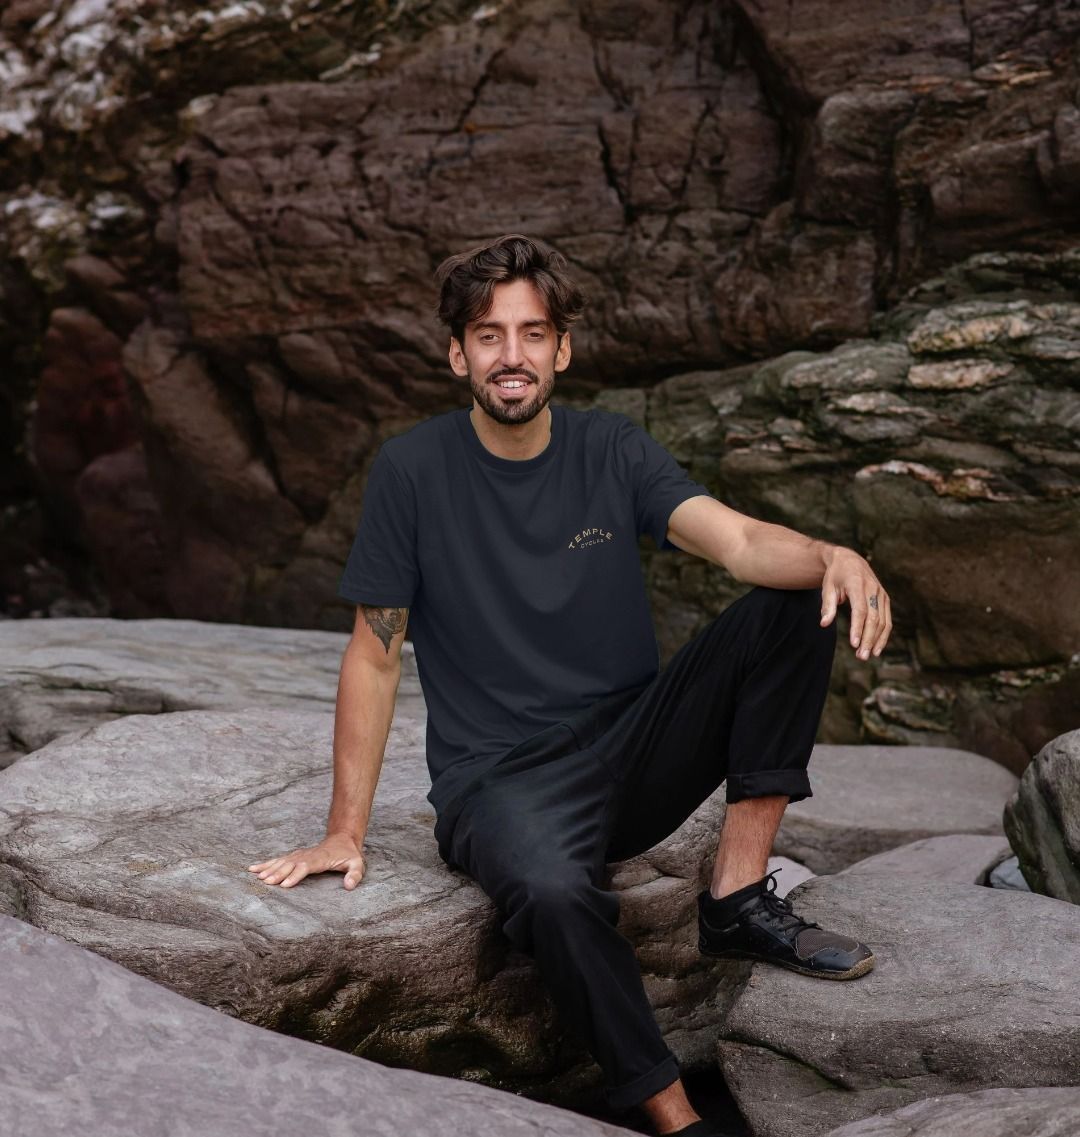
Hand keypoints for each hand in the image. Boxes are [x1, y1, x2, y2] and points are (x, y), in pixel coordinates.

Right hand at [247, 833, 365, 889]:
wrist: (343, 839)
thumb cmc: (349, 855)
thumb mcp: (357, 864)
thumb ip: (355, 874)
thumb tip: (349, 886)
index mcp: (320, 859)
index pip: (306, 866)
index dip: (296, 875)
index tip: (285, 884)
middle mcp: (307, 856)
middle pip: (290, 864)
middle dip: (278, 873)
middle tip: (266, 882)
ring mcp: (299, 855)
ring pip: (282, 861)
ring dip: (269, 868)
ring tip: (256, 876)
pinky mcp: (295, 856)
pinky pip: (279, 860)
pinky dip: (266, 863)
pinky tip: (253, 868)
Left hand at [819, 547, 892, 660]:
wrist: (849, 560)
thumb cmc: (835, 576)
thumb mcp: (827, 587)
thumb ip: (827, 606)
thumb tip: (824, 624)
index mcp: (857, 584)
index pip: (860, 610)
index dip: (857, 628)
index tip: (854, 644)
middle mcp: (872, 588)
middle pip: (874, 618)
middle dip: (868, 639)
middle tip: (861, 657)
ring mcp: (881, 594)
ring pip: (884, 621)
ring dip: (876, 640)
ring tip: (867, 655)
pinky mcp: (885, 599)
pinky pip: (887, 620)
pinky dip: (883, 635)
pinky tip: (876, 647)